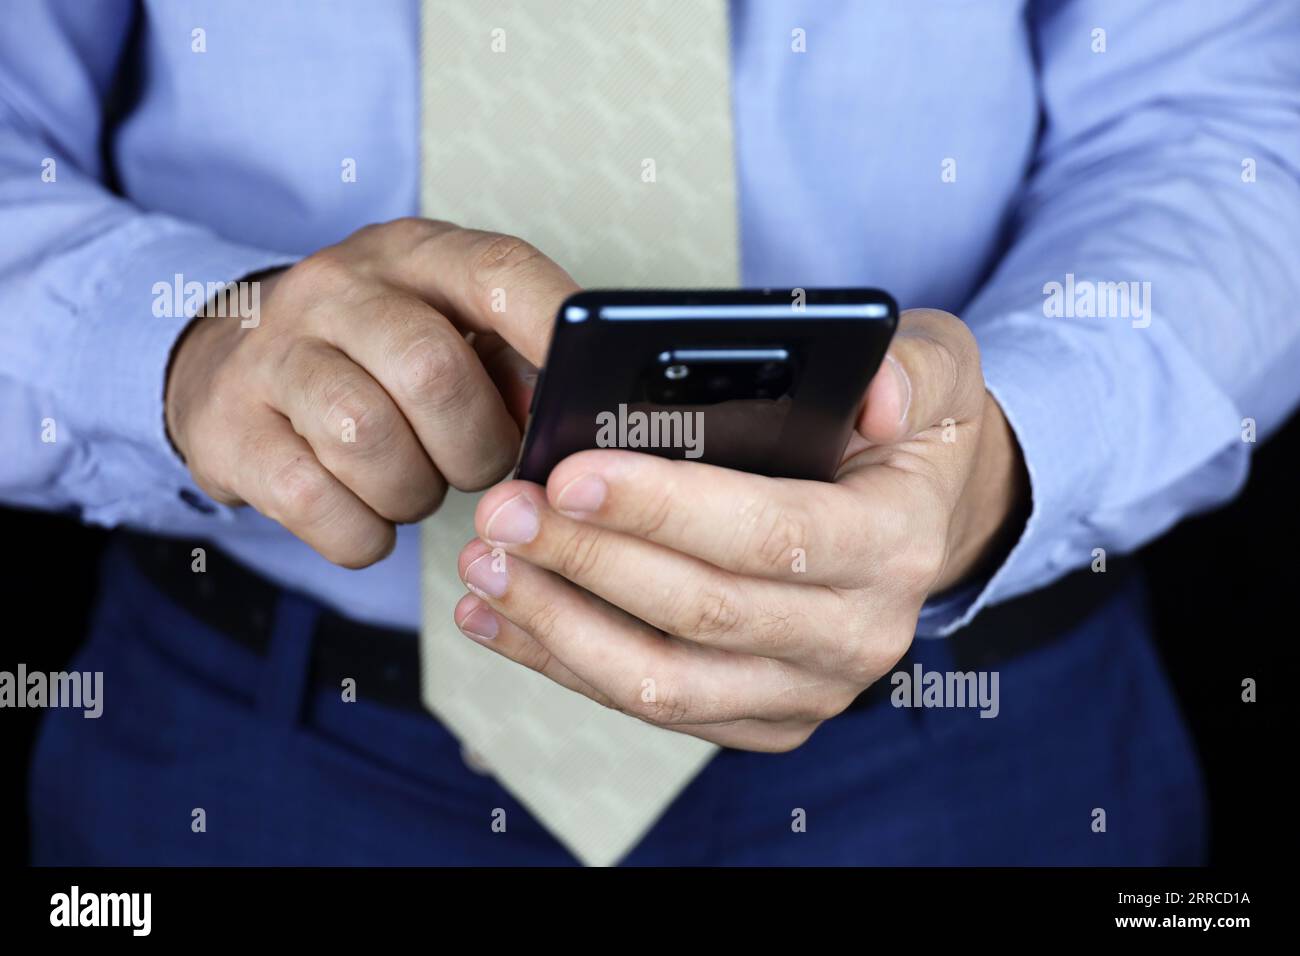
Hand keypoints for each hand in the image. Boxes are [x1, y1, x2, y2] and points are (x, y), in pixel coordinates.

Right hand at [165, 218, 576, 566]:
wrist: (227, 368)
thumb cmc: (371, 359)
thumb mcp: (445, 329)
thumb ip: (515, 361)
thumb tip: (580, 418)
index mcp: (414, 256)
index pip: (497, 272)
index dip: (551, 328)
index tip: (589, 385)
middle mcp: (337, 290)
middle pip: (432, 372)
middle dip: (476, 446)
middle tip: (474, 464)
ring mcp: (273, 356)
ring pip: (367, 439)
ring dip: (414, 492)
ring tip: (412, 484)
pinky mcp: (230, 429)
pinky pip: (314, 503)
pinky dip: (361, 533)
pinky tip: (365, 515)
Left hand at [453, 308, 1026, 750]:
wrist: (915, 521)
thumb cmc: (902, 437)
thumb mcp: (936, 373)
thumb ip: (913, 369)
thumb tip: (873, 392)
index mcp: (897, 545)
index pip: (771, 534)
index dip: (665, 509)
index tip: (568, 475)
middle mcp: (859, 635)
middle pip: (702, 612)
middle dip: (588, 560)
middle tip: (502, 511)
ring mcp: (808, 691)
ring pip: (663, 682)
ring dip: (560, 626)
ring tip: (484, 566)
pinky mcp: (759, 718)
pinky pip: (650, 704)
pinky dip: (564, 662)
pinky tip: (499, 616)